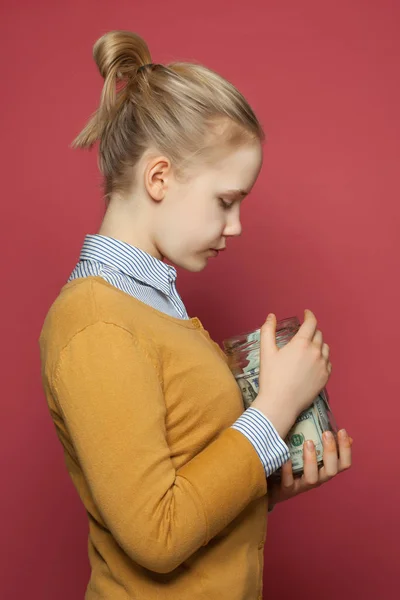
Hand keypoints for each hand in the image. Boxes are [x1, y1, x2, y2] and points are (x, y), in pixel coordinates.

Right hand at [252, 310, 331, 437]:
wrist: (280, 404)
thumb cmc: (271, 378)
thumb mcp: (266, 352)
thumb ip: (268, 331)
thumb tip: (271, 316)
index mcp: (301, 343)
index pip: (311, 323)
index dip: (309, 315)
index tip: (306, 313)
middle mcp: (315, 352)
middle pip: (318, 334)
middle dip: (311, 330)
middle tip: (303, 333)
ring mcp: (322, 366)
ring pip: (325, 348)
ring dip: (318, 343)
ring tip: (309, 347)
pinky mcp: (325, 378)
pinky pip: (328, 362)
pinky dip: (322, 358)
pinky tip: (314, 362)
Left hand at [267, 429, 352, 507]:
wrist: (271, 485)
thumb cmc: (293, 463)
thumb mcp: (308, 451)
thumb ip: (321, 441)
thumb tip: (338, 431)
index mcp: (325, 469)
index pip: (343, 464)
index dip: (346, 449)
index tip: (342, 430)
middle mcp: (317, 478)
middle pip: (331, 471)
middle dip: (331, 451)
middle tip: (326, 433)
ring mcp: (301, 485)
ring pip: (312, 479)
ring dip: (312, 460)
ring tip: (308, 442)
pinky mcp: (286, 490)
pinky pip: (288, 482)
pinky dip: (288, 469)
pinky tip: (286, 457)